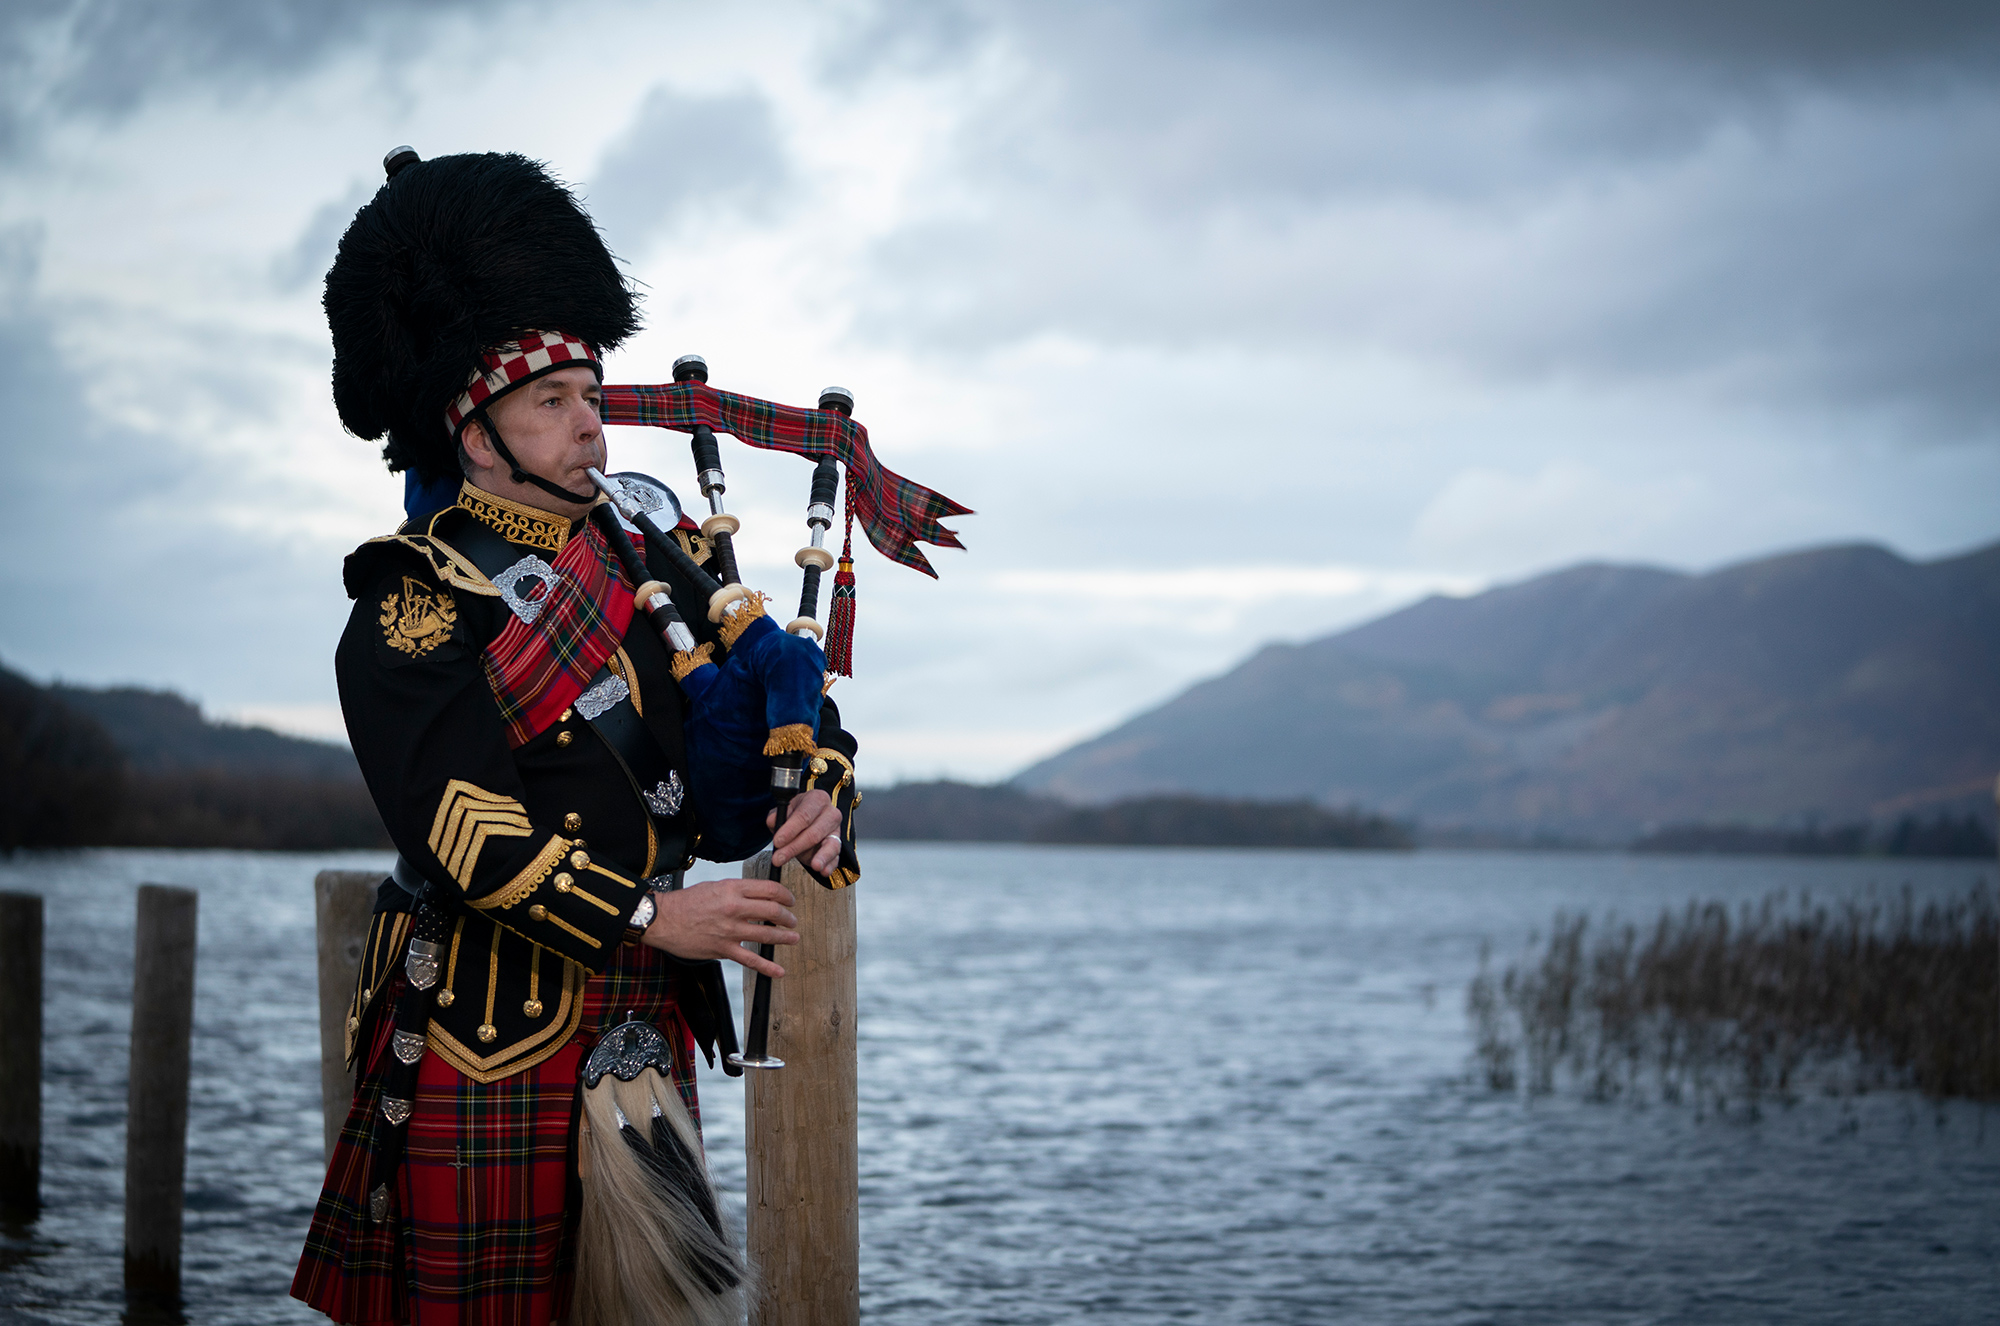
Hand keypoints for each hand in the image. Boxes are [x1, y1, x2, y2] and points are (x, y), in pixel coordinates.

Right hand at [642, 878, 797, 978]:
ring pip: (767, 935)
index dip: (785, 895)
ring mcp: (730, 931)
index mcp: (732, 889)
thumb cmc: (685, 902)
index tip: (789, 900)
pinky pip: (750, 960)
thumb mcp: (714, 886)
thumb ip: (736, 891)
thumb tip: (756, 896)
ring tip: (793, 938)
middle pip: (773, 911)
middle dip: (788, 917)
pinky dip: (767, 967)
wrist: (663, 919)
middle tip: (792, 920)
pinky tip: (778, 970)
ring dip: (784, 938)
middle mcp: (734, 908)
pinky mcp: (723, 949)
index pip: (769, 889)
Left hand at [767, 788, 842, 874]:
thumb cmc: (796, 815)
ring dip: (821, 857)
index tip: (777, 841)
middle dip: (795, 847)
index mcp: (817, 799)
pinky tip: (824, 871)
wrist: (807, 821)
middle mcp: (831, 814)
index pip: (804, 815)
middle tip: (779, 858)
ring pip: (831, 845)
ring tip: (814, 866)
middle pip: (814, 832)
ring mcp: (836, 831)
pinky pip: (836, 857)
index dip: (790, 829)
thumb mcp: (783, 811)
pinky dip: (830, 865)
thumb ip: (776, 815)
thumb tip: (773, 821)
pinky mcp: (838, 847)